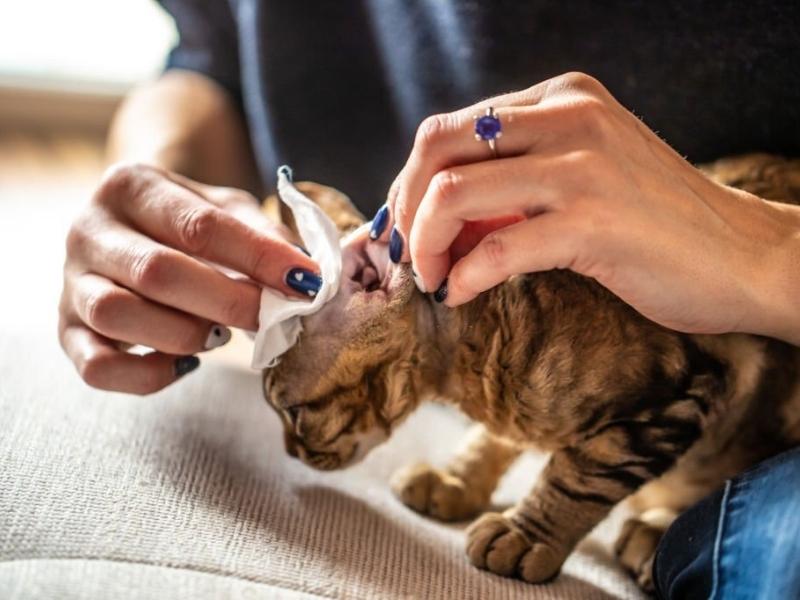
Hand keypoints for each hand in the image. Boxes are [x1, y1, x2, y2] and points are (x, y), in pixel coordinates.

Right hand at [59, 163, 318, 393]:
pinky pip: (97, 367)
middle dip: (228, 301)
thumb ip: (265, 237)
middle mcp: (89, 229)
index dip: (259, 258)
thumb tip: (309, 277)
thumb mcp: (230, 209)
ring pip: (118, 315)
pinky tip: (185, 363)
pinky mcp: (67, 331)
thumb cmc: (190, 222)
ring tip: (218, 334)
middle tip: (270, 317)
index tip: (306, 282)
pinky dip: (148, 375)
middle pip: (157, 271)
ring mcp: (71, 282)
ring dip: (184, 333)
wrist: (134, 228)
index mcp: (132, 186)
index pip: (199, 225)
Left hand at [381, 72, 799, 340]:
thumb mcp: (585, 172)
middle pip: (437, 148)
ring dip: (424, 244)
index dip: (411, 183)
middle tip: (406, 253)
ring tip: (431, 277)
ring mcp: (581, 167)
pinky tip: (462, 294)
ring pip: (453, 193)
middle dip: (404, 207)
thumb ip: (520, 175)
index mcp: (562, 99)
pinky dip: (463, 277)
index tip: (404, 226)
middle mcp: (568, 118)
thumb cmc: (658, 222)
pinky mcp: (593, 222)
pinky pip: (494, 250)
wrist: (745, 255)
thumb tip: (437, 209)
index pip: (450, 128)